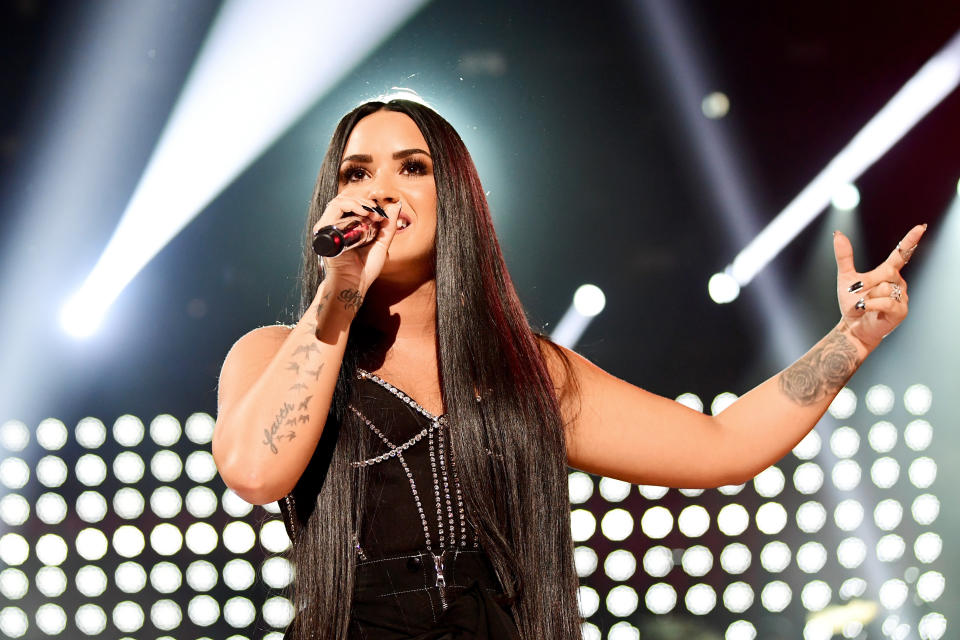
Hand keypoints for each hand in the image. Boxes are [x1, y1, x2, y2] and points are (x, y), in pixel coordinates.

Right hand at [311, 195, 401, 293]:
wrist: (355, 284)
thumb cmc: (365, 270)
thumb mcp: (381, 244)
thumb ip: (388, 226)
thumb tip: (396, 205)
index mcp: (347, 229)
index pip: (353, 206)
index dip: (368, 204)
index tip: (382, 214)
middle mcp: (336, 227)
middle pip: (346, 200)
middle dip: (365, 202)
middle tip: (378, 213)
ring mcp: (330, 228)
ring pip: (340, 201)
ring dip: (359, 202)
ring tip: (372, 212)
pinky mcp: (325, 231)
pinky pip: (334, 208)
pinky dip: (350, 205)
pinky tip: (364, 212)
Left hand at [834, 224, 925, 350]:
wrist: (852, 326)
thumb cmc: (852, 303)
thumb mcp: (846, 277)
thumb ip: (844, 256)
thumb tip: (838, 234)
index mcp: (887, 272)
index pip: (901, 253)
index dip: (911, 240)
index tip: (921, 227)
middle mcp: (898, 282)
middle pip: (887, 272)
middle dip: (867, 283)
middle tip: (858, 293)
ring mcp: (901, 296)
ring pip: (884, 287)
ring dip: (868, 296)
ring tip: (865, 305)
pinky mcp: (901, 310)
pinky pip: (885, 301)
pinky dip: (871, 305)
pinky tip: (868, 310)